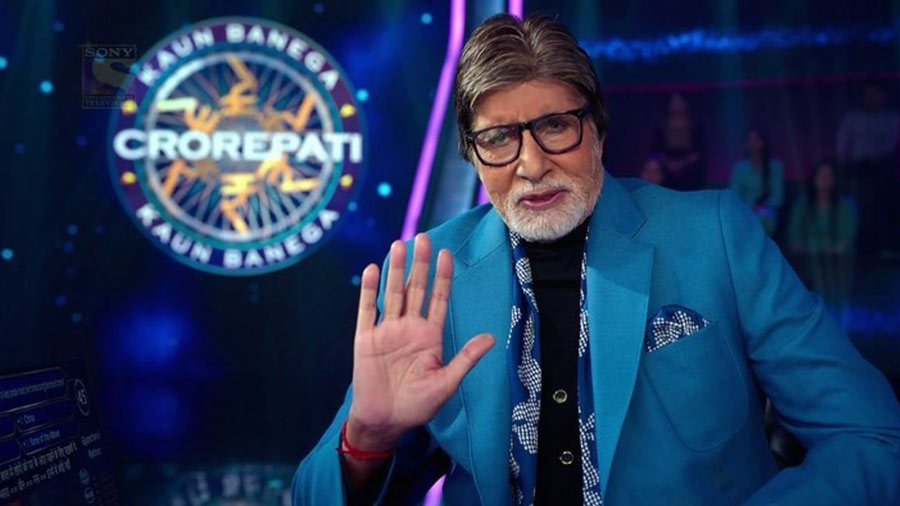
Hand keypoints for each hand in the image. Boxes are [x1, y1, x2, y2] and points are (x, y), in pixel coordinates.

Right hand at [346, 234, 494, 451]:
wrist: (385, 421)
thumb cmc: (417, 405)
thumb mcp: (447, 383)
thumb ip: (465, 358)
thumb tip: (491, 338)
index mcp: (429, 336)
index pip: (437, 299)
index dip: (442, 277)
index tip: (447, 254)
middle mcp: (408, 328)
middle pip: (415, 289)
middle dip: (420, 264)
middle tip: (423, 237)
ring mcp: (386, 331)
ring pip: (392, 293)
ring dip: (396, 270)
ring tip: (399, 245)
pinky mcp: (365, 338)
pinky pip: (367, 310)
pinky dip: (369, 290)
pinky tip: (372, 269)